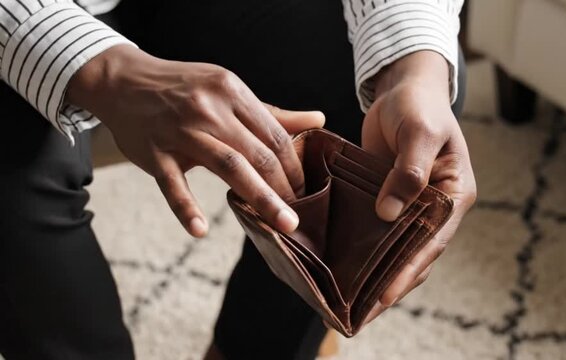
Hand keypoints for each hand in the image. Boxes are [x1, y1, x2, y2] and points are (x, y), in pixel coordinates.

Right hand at [67, 45, 324, 236]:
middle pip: (259, 153)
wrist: (124, 81)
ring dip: (259, 198)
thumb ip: (273, 112)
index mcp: (233, 92)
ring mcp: (181, 130)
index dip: (295, 166)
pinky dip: (186, 207)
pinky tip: (200, 229)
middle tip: (298, 217)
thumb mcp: (228, 91)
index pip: (275, 134)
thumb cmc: (184, 89)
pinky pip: (172, 183)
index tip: (305, 190)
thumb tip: (318, 120)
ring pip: (229, 166)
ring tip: (280, 225)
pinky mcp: (154, 152)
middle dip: (285, 188)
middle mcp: (210, 108)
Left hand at [361, 51, 475, 322]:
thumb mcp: (419, 132)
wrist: (403, 88)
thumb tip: (388, 213)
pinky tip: (344, 263)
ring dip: (378, 271)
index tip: (384, 295)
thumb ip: (408, 171)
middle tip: (363, 311)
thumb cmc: (419, 105)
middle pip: (416, 253)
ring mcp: (411, 204)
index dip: (410, 270)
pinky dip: (366, 247)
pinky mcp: (388, 197)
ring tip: (353, 300)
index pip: (433, 241)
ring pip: (396, 246)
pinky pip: (378, 228)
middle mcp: (435, 205)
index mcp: (454, 194)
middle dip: (393, 282)